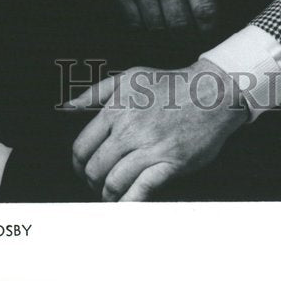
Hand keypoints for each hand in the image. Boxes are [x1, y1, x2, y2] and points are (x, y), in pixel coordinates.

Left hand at [69, 58, 247, 199]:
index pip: (82, 147)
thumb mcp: (131, 76)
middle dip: (92, 181)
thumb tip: (68, 106)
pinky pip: (140, 192)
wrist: (213, 92)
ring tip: (112, 195)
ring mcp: (150, 147)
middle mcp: (130, 129)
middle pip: (95, 169)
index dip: (78, 164)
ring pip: (114, 183)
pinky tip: (126, 204)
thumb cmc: (172, 83)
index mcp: (117, 109)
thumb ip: (97, 92)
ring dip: (108, 195)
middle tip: (99, 183)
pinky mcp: (170, 163)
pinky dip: (128, 203)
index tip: (84, 169)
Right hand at [102, 0, 216, 34]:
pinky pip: (135, 22)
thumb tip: (211, 20)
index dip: (208, 30)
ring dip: (165, 31)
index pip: (205, 12)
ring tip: (170, 24)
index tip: (207, 33)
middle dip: (187, 36)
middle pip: (180, 25)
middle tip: (189, 36)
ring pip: (156, 27)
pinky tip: (152, 15)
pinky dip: (145, 24)